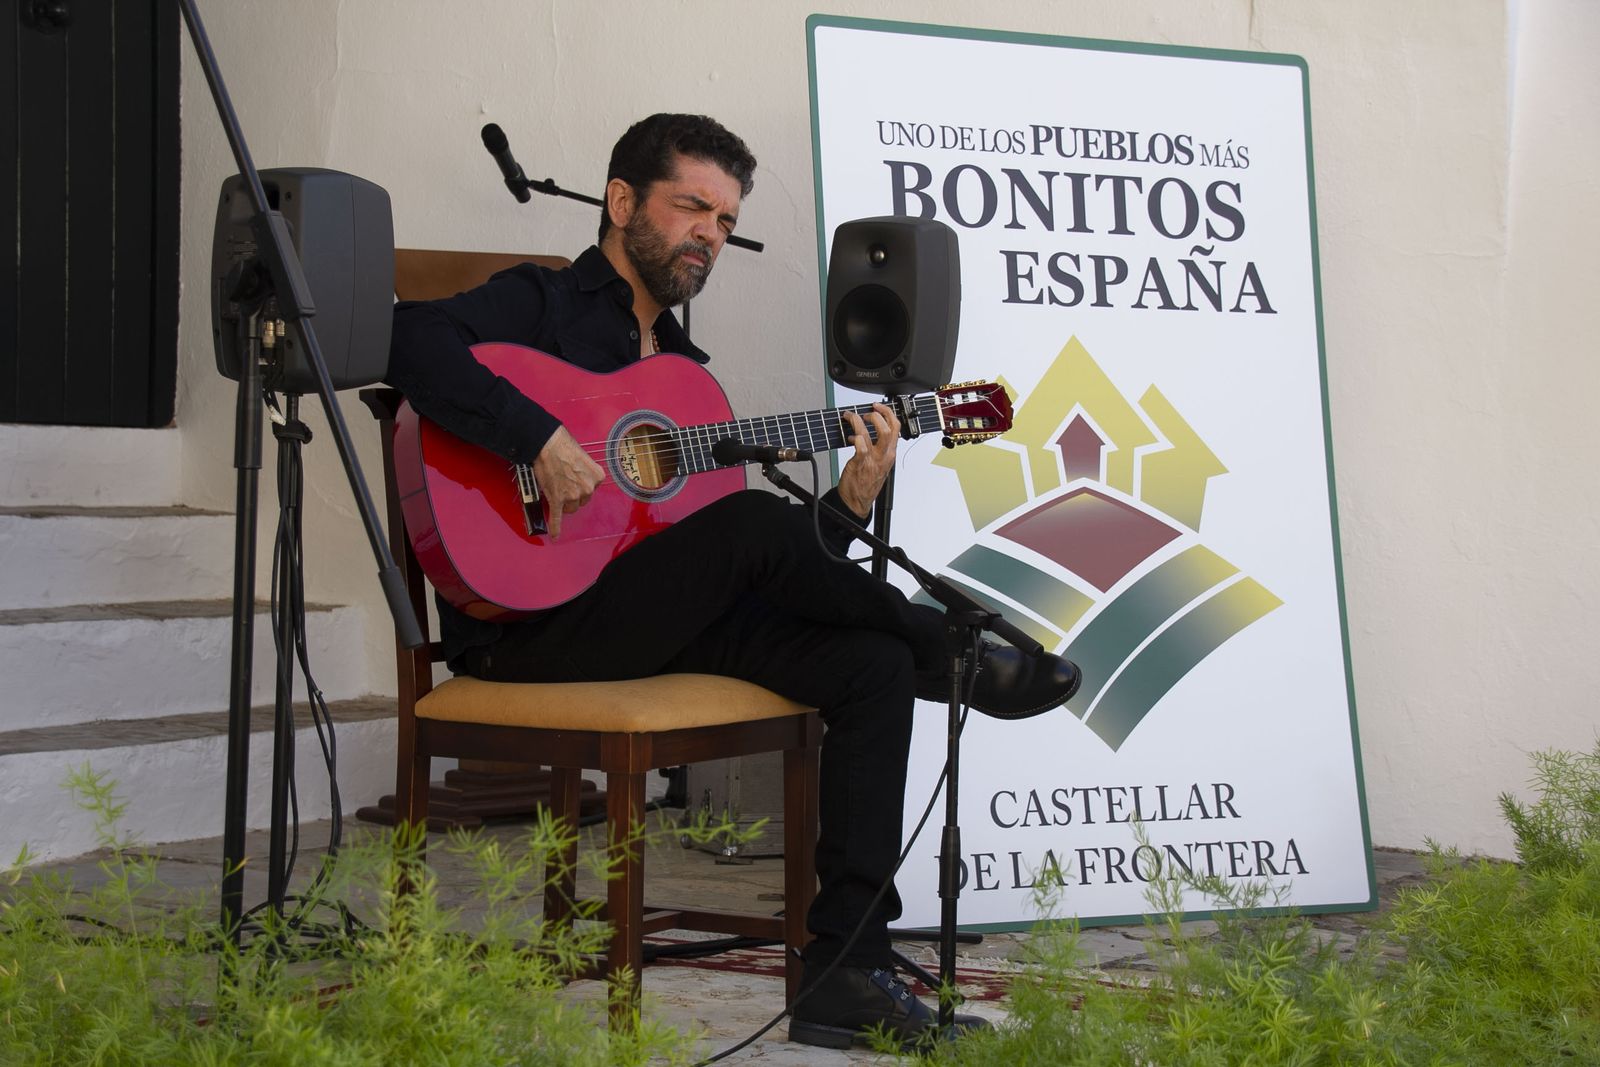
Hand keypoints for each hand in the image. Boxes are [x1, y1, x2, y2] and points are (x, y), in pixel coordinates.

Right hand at [532, 424, 604, 538]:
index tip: (574, 479)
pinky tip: (554, 535)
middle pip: (582, 500)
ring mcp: (572, 496)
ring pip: (570, 508)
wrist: (548, 443)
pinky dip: (555, 527)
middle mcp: (587, 488)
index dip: (580, 484)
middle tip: (563, 482)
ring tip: (556, 488)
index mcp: (597, 477)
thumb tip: (578, 478)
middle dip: (573, 494)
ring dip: (564, 502)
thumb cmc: (564, 446)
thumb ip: (585, 473)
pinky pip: (557, 517)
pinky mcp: (557, 500)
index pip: (591, 489)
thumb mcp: (584, 458)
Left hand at [837, 403, 899, 517]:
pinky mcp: (861, 463)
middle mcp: (885, 455)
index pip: (896, 428)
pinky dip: (855, 437)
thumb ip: (874, 449)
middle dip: (880, 413)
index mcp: (890, 454)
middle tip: (867, 411)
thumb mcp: (877, 465)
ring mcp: (874, 459)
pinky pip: (861, 445)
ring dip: (861, 420)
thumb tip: (862, 433)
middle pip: (891, 427)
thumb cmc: (865, 484)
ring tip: (851, 417)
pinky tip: (849, 437)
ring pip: (878, 433)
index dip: (888, 413)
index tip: (878, 407)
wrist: (856, 502)